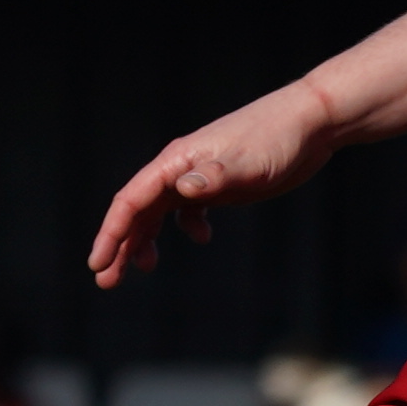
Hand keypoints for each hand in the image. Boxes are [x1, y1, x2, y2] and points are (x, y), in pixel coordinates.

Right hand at [85, 85, 333, 288]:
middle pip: (136, 211)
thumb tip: (181, 190)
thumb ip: (212, 176)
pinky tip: (202, 238)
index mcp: (175, 163)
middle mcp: (178, 170)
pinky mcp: (217, 185)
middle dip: (119, 246)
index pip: (130, 201)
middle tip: (107, 282)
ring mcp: (197, 178)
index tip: (97, 264)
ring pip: (157, 212)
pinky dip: (187, 227)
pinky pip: (188, 209)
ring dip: (145, 240)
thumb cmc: (275, 139)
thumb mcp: (246, 162)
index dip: (110, 234)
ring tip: (142, 269)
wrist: (309, 123)